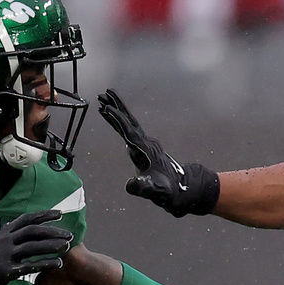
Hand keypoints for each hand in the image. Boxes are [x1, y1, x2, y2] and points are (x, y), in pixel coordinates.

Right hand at [0, 210, 72, 284]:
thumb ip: (9, 238)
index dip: (43, 215)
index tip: (60, 214)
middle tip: (69, 235)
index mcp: (2, 234)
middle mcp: (3, 242)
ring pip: (32, 246)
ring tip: (67, 247)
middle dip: (53, 231)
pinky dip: (45, 264)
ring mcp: (4, 256)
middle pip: (33, 231)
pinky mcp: (5, 272)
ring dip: (51, 246)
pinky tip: (57, 264)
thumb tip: (22, 230)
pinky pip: (29, 266)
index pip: (26, 219)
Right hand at [97, 89, 218, 216]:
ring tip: (104, 98)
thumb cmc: (166, 190)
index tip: (107, 109)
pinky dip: (119, 122)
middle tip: (104, 93)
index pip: (130, 131)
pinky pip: (128, 129)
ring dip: (117, 111)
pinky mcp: (143, 146)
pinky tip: (112, 117)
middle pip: (130, 121)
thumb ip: (142, 188)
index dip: (118, 120)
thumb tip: (130, 184)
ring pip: (129, 122)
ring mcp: (145, 143)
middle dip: (117, 107)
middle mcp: (146, 143)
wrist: (179, 187)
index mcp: (146, 150)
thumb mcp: (154, 191)